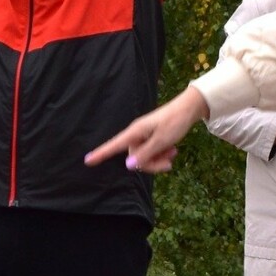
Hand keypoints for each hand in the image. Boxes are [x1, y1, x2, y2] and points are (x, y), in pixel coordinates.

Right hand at [86, 85, 209, 173]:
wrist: (189, 110)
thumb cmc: (174, 122)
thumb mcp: (161, 140)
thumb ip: (145, 154)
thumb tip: (128, 165)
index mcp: (135, 132)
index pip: (114, 145)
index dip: (100, 154)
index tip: (87, 161)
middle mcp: (137, 134)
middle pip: (135, 158)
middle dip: (152, 163)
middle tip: (169, 162)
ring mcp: (144, 136)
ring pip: (145, 157)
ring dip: (159, 160)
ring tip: (173, 153)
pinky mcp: (151, 138)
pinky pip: (152, 152)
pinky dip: (161, 154)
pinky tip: (172, 151)